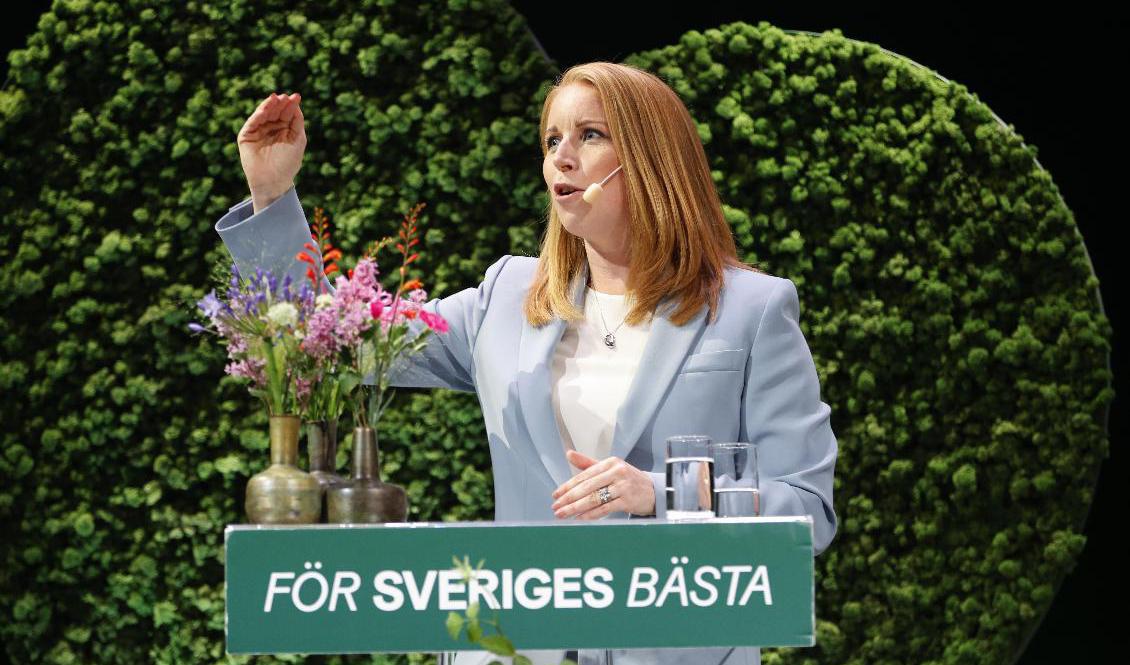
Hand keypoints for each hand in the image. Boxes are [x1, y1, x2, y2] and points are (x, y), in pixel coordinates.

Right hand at [237, 92, 306, 210]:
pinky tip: (266, 108)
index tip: (297, 96)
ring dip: (269, 106)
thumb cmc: (288, 163)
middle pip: (275, 112)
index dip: (291, 105)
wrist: (274, 181)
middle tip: (285, 97)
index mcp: (284, 130)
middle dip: (280, 104)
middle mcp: (270, 129)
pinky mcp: (246, 136)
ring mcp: (258, 131)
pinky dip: (258, 114)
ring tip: (276, 98)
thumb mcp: (297, 140)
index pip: (287, 114)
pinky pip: (252, 122)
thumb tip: (295, 103)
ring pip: (263, 114)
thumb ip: (296, 122)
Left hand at [551, 450, 655, 518]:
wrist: (653, 491)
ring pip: (594, 498)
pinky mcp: (627, 500)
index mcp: (610, 462)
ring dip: (576, 508)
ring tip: (563, 514)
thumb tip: (568, 453)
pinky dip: (590, 515)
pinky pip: (604, 508)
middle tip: (556, 507)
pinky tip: (579, 519)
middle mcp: (617, 472)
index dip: (568, 486)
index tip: (555, 495)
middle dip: (568, 499)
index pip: (584, 475)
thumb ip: (588, 463)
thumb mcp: (609, 467)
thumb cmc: (628, 479)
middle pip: (587, 487)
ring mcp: (623, 486)